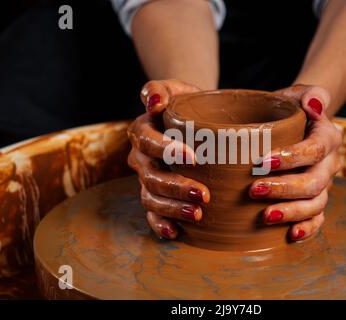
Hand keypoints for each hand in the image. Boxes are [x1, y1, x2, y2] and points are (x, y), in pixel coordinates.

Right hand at [127, 79, 209, 238]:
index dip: (166, 150)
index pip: (148, 140)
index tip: (193, 158)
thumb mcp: (176, 89)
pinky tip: (175, 232)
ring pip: (151, 197)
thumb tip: (152, 101)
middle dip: (175, 186)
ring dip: (172, 208)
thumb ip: (159, 88)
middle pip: (151, 175)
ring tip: (197, 214)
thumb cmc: (188, 105)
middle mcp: (141, 156)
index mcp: (143, 131)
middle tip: (203, 195)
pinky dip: (160, 223)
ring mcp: (146, 178)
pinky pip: (151, 212)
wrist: (194, 121)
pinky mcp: (155, 194)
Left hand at [250, 84, 341, 240]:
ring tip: (265, 215)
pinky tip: (290, 234)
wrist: (293, 125)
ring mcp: (323, 184)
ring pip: (316, 204)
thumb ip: (311, 93)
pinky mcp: (315, 199)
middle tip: (253, 190)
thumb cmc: (289, 110)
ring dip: (292, 211)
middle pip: (314, 182)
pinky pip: (318, 218)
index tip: (262, 162)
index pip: (314, 150)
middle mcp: (329, 163)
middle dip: (284, 189)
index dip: (292, 158)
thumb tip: (315, 105)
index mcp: (327, 137)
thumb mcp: (297, 94)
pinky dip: (307, 228)